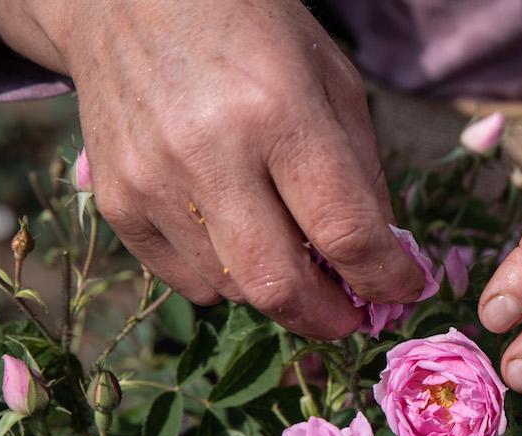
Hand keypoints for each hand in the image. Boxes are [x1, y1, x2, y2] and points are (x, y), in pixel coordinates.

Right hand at [0, 0, 427, 338]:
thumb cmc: (250, 30)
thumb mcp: (332, 79)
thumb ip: (362, 173)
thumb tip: (382, 259)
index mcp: (279, 112)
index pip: (346, 232)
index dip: (386, 279)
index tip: (404, 290)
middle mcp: (210, 153)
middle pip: (279, 286)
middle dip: (328, 318)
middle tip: (350, 314)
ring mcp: (153, 183)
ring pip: (232, 290)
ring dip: (276, 291)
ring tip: (292, 254)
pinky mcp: (117, 202)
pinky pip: (186, 280)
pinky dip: (225, 277)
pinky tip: (238, 235)